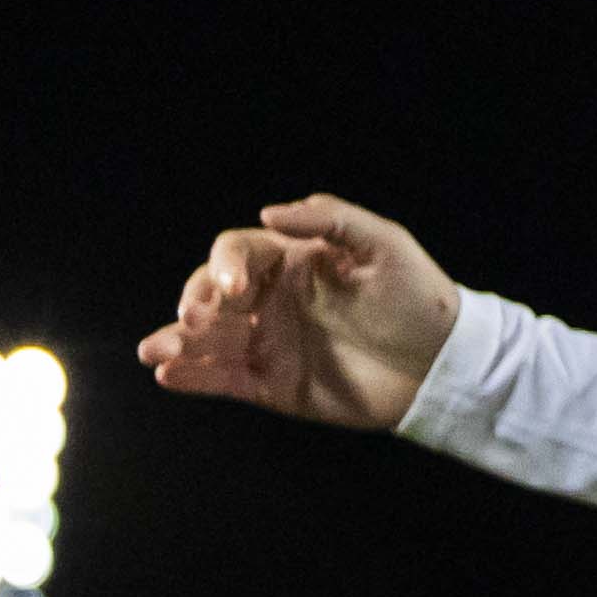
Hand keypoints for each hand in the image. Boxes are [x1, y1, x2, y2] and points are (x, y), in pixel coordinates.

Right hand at [136, 196, 464, 432]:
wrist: (443, 365)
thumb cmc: (417, 297)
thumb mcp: (383, 245)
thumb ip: (329, 220)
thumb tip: (269, 211)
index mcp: (291, 260)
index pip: (238, 253)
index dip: (225, 266)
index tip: (234, 288)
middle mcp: (272, 299)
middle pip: (212, 294)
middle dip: (195, 304)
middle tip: (191, 318)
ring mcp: (270, 341)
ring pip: (210, 340)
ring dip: (178, 343)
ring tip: (153, 353)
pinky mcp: (274, 385)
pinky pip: (225, 380)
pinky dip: (194, 378)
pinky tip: (167, 375)